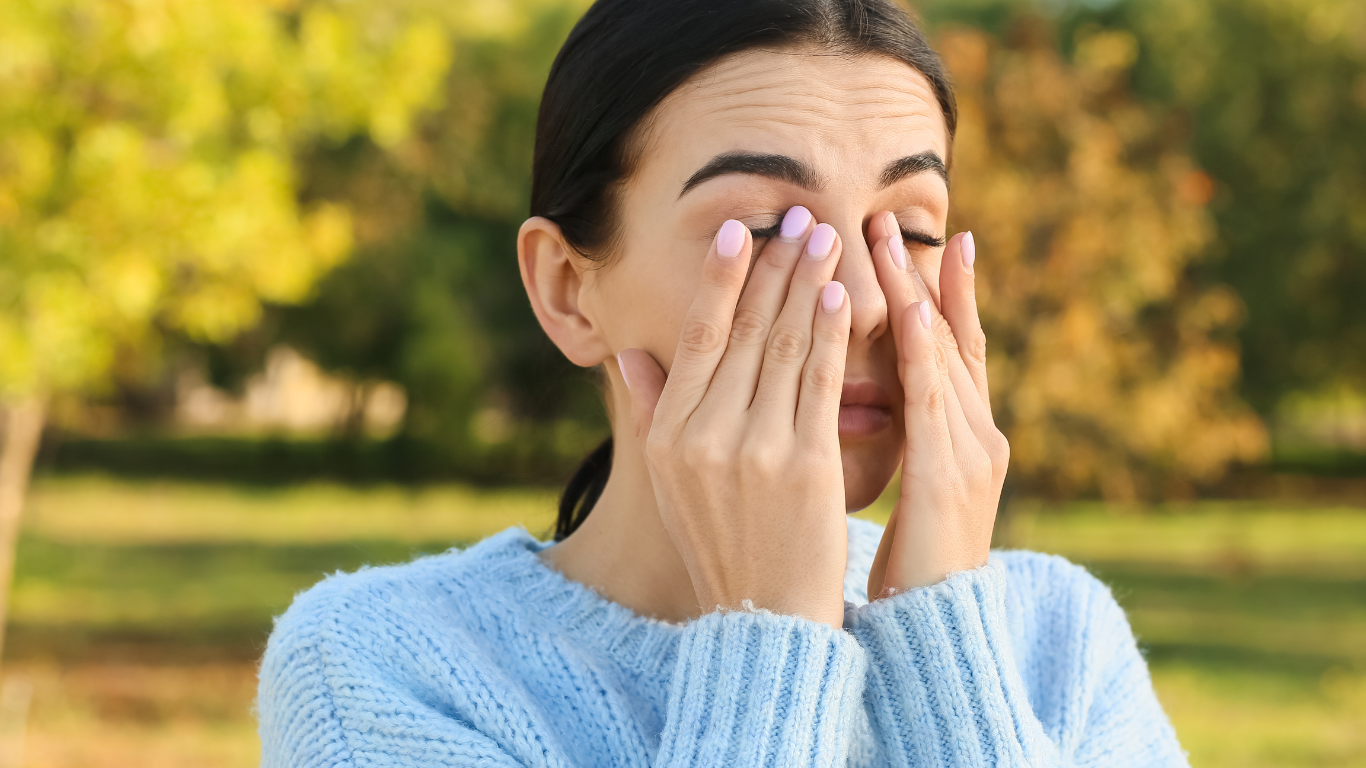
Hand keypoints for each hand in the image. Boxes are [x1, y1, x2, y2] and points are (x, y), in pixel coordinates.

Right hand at [617, 209, 851, 627]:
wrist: (765, 617)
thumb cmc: (720, 542)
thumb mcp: (668, 482)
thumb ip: (650, 413)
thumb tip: (628, 353)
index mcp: (670, 434)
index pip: (698, 337)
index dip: (721, 279)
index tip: (740, 231)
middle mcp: (706, 435)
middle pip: (746, 331)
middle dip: (775, 266)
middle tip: (800, 214)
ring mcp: (756, 449)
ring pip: (786, 346)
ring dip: (807, 284)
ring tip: (828, 237)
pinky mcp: (806, 465)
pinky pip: (822, 384)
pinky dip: (831, 334)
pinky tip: (840, 296)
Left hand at [864, 213, 1009, 596]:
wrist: (937, 634)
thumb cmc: (911, 565)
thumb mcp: (906, 490)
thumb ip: (893, 440)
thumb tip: (851, 399)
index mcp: (960, 437)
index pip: (946, 349)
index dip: (932, 294)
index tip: (909, 241)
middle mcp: (976, 434)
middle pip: (950, 338)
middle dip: (922, 276)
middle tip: (894, 219)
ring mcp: (971, 452)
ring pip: (943, 356)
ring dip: (917, 294)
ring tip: (894, 242)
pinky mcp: (951, 477)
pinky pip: (933, 402)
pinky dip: (922, 352)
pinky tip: (905, 312)